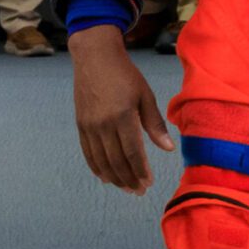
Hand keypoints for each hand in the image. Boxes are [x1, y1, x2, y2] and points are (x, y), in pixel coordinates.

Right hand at [71, 22, 174, 192]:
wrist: (94, 57)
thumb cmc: (124, 74)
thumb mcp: (145, 95)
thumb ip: (155, 124)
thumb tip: (168, 149)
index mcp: (123, 116)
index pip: (133, 153)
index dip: (141, 171)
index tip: (149, 183)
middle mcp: (104, 124)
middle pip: (117, 161)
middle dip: (129, 180)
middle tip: (139, 191)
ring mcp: (90, 126)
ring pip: (101, 161)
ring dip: (114, 178)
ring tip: (126, 188)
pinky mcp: (81, 124)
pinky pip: (88, 152)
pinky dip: (96, 167)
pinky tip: (105, 176)